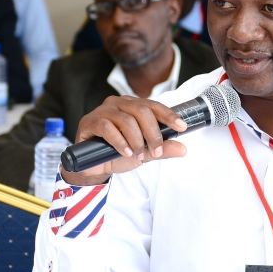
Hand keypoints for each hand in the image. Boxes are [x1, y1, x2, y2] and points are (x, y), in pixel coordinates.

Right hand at [60, 95, 187, 185]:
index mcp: (133, 106)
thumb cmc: (118, 154)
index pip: (154, 106)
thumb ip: (162, 149)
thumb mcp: (144, 153)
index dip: (168, 115)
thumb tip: (183, 149)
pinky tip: (126, 152)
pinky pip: (107, 127)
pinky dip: (120, 142)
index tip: (181, 127)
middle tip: (156, 150)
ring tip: (138, 155)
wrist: (94, 168)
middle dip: (153, 133)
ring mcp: (103, 110)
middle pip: (142, 111)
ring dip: (136, 140)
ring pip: (126, 120)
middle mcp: (118, 104)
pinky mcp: (90, 121)